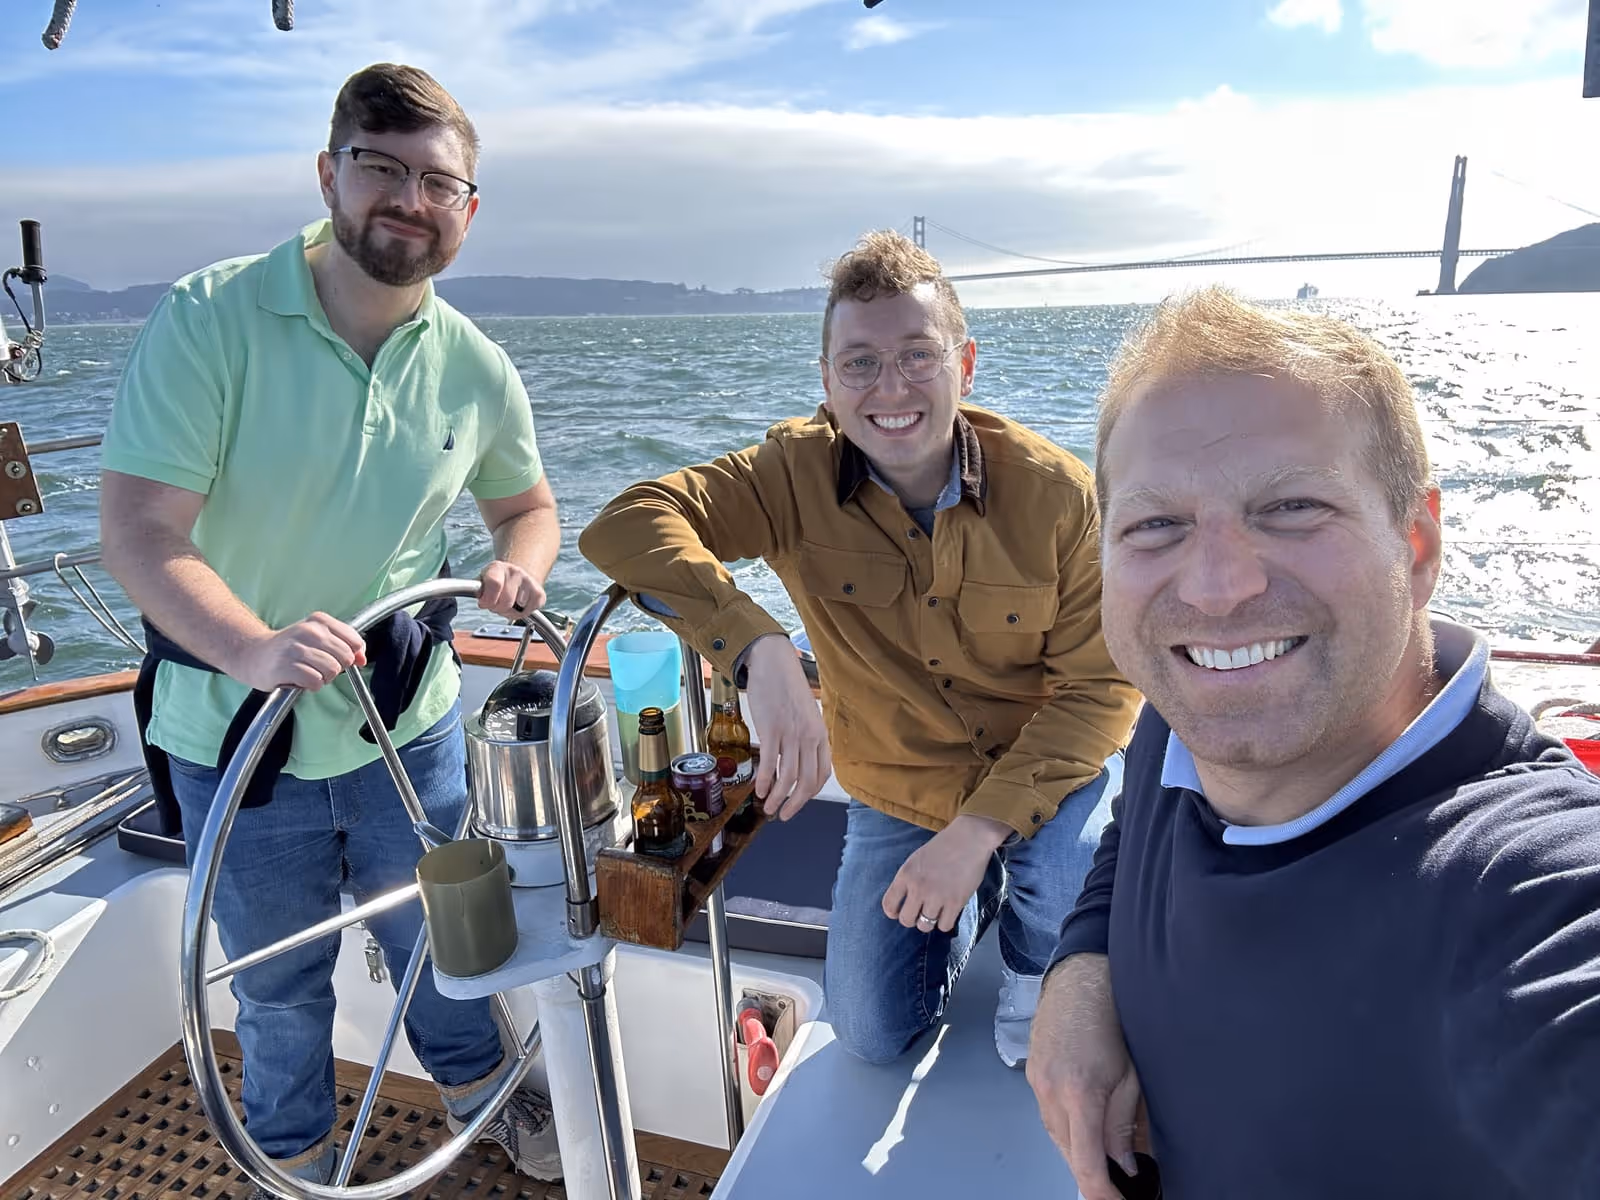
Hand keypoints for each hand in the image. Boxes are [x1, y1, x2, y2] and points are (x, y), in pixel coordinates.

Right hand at [231, 612, 366, 691]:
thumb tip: (362, 659)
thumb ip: (344, 645)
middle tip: (318, 666)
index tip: (338, 657)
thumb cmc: (289, 648)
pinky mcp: (286, 666)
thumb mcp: (318, 639)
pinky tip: (299, 678)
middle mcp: (309, 631)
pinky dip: (311, 685)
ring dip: (323, 678)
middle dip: (336, 667)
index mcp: (319, 621)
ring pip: (332, 670)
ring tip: (307, 671)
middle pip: (345, 657)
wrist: (253, 654)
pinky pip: (316, 682)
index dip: (351, 654)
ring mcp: (296, 648)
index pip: (354, 641)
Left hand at [478, 560, 545, 621]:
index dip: (488, 599)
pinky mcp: (539, 594)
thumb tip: (482, 599)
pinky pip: (527, 612)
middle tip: (496, 604)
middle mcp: (515, 571)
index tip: (484, 603)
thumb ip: (478, 590)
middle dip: (498, 609)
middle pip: (505, 602)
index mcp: (497, 567)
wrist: (516, 575)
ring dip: (509, 612)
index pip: (495, 583)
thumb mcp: (482, 582)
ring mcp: (529, 582)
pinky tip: (518, 605)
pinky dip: (521, 613)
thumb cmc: (496, 581)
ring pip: (516, 610)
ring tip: (507, 603)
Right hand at [744, 635, 831, 819]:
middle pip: (806, 781)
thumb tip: (799, 759)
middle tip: (784, 815)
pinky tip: (760, 791)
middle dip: (795, 804)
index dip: (810, 794)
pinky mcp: (772, 730)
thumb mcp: (805, 715)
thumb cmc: (787, 688)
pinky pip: (771, 764)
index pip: (822, 774)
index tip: (799, 802)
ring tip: (769, 807)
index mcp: (820, 735)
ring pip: (788, 778)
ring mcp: (791, 734)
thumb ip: (806, 737)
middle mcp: (810, 738)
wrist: (774, 662)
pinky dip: (766, 782)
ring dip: (778, 798)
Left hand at [881, 814, 1008, 931]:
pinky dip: (946, 922)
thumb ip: (909, 879)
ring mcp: (937, 896)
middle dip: (912, 919)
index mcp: (906, 874)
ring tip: (936, 911)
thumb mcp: (917, 859)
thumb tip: (905, 901)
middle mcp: (918, 888)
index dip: (893, 912)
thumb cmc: (944, 846)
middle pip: (906, 920)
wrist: (970, 839)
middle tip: (920, 912)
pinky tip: (948, 912)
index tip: (899, 912)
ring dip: (930, 921)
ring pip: (925, 926)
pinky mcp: (955, 902)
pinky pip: (944, 926)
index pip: (889, 904)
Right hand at [1027, 954, 1144, 1199]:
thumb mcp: (1131, 1077)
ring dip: (1082, 1153)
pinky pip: (1051, 1119)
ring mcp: (1038, 1086)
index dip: (1103, 1194)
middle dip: (1096, 1176)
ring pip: (1059, 1140)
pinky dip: (1070, 1131)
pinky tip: (1087, 1128)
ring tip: (1107, 1156)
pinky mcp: (1033, 1078)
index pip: (1088, 1165)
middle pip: (1070, 1157)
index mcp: (1081, 1095)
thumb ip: (1125, 1125)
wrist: (1079, 981)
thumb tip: (1127, 1166)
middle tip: (1121, 1184)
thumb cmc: (1111, 1021)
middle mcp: (1052, 1094)